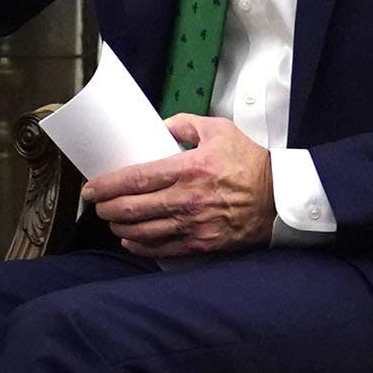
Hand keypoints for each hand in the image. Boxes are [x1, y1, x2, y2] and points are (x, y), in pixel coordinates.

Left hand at [84, 115, 274, 259]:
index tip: (91, 188)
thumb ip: (185, 123)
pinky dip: (140, 246)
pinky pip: (161, 249)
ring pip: (142, 232)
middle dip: (106, 208)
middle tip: (97, 205)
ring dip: (119, 228)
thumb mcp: (219, 130)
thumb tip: (159, 127)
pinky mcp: (202, 244)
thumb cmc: (250, 161)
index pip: (135, 179)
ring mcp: (193, 225)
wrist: (281, 196)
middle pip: (131, 209)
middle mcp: (186, 199)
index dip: (107, 185)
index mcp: (188, 168)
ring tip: (113, 221)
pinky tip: (131, 240)